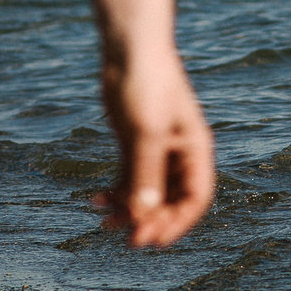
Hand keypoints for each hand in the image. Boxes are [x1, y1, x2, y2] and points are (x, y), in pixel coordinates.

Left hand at [99, 51, 214, 247]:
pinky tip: (94, 200)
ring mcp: (156, 150)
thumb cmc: (147, 84)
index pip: (196, 197)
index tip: (152, 239)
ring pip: (147, 193)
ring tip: (104, 223)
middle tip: (127, 239)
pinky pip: (128, 179)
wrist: (129, 50)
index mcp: (195, 149)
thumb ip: (146, 174)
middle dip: (151, 220)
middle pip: (171, 200)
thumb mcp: (146, 132)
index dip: (178, 222)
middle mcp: (178, 154)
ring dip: (129, 211)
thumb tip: (144, 215)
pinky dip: (114, 193)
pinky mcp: (134, 144)